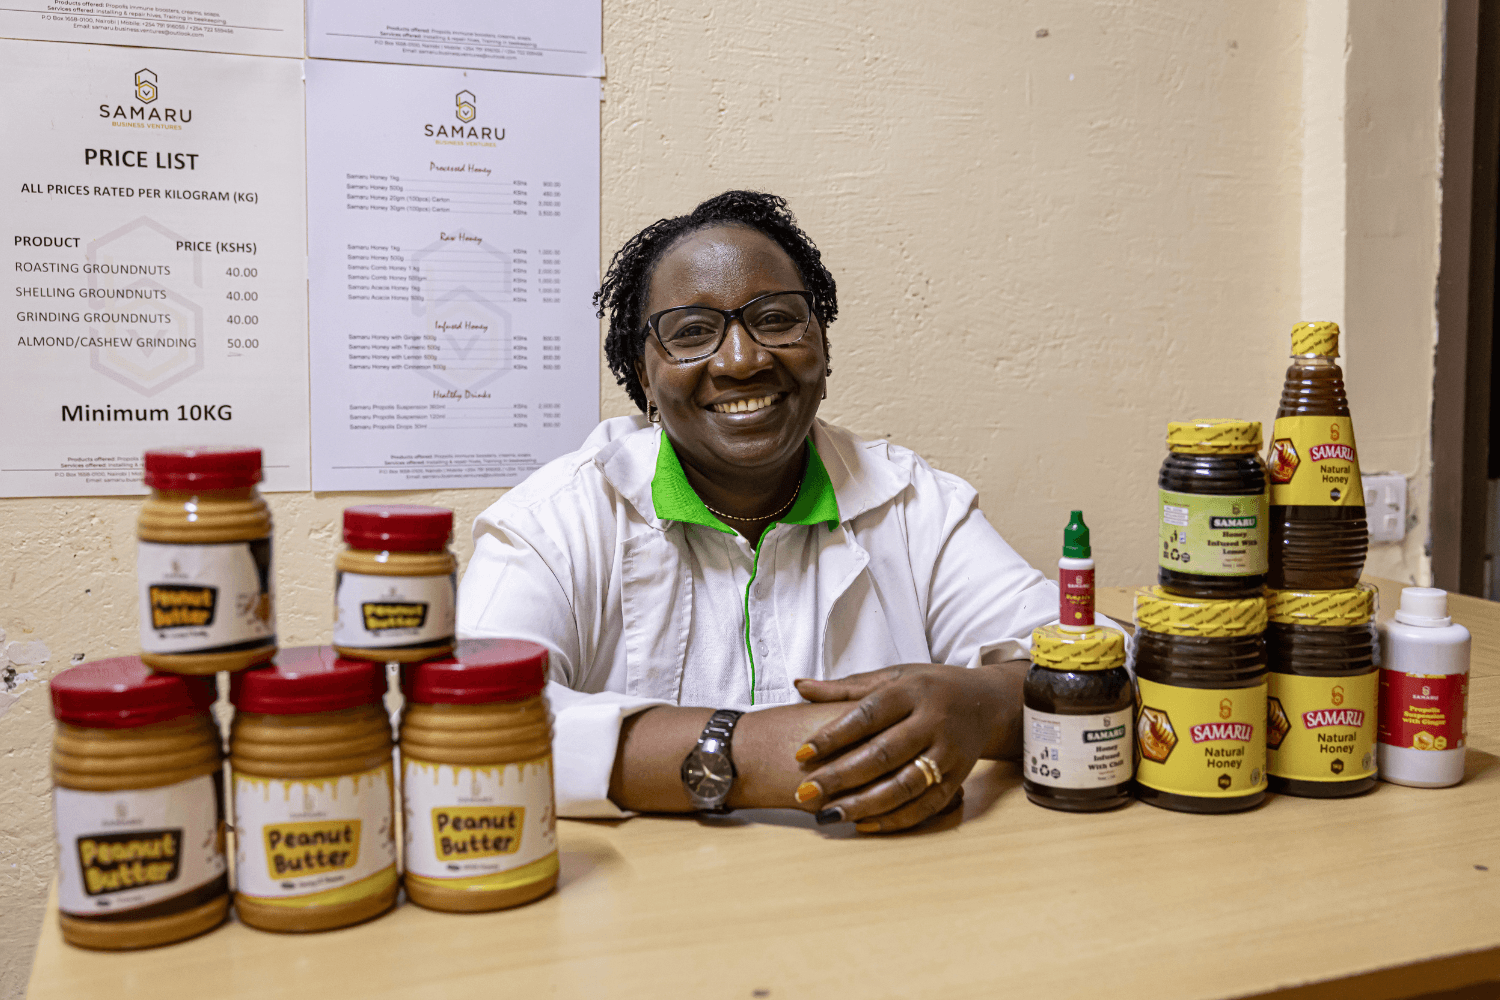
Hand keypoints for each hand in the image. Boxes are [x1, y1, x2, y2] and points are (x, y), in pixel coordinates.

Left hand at [790, 662, 1021, 832]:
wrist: (987, 702)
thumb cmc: (929, 687)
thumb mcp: (893, 676)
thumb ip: (846, 687)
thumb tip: (800, 685)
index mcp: (913, 691)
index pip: (867, 714)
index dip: (833, 735)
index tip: (801, 753)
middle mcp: (934, 721)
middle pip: (884, 753)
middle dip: (841, 776)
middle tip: (805, 791)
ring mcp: (949, 753)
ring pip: (905, 785)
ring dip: (865, 804)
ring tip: (829, 815)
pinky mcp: (959, 778)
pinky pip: (926, 805)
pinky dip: (895, 819)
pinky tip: (864, 824)